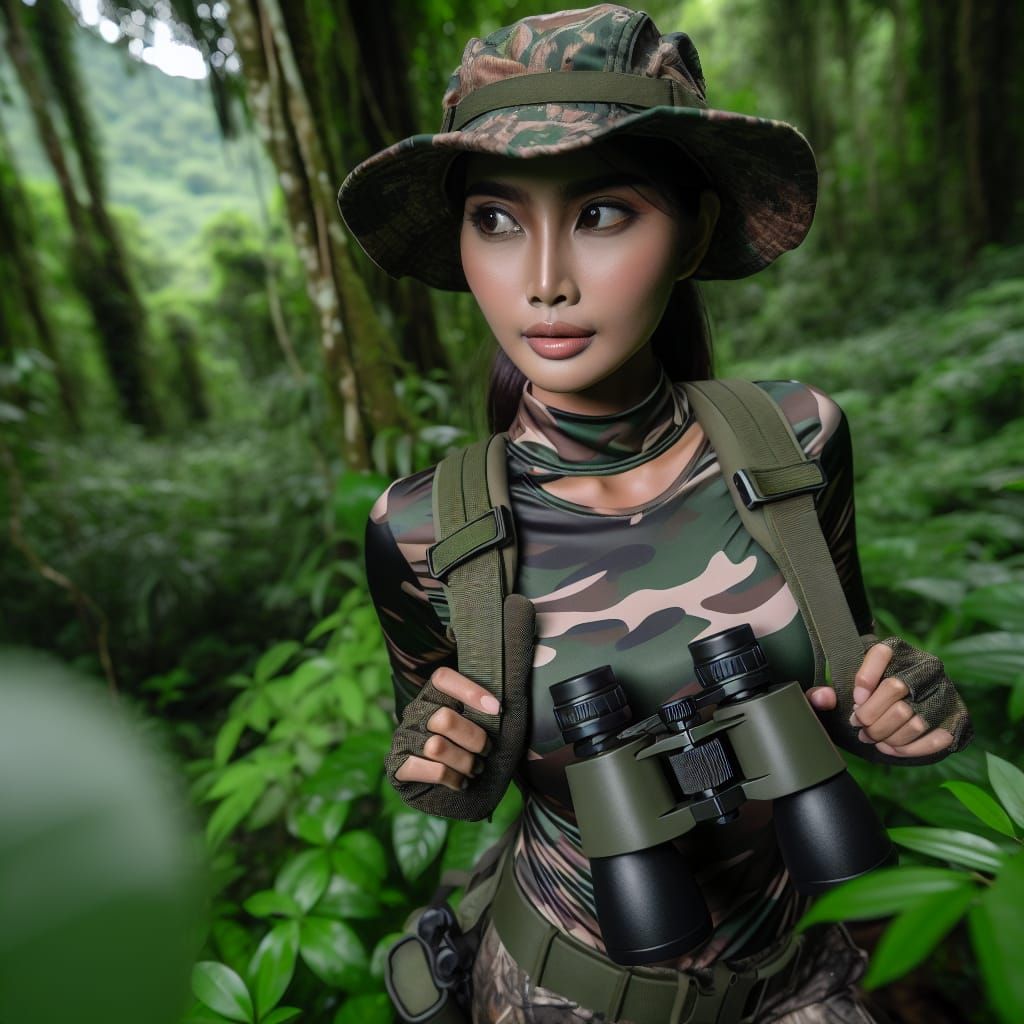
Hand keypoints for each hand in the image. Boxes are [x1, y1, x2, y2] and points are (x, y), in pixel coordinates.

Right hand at [394, 668, 498, 790]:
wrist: (437, 785)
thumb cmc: (464, 745)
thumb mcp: (473, 722)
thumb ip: (481, 710)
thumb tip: (499, 707)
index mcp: (432, 695)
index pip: (442, 678)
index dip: (470, 690)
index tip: (496, 709)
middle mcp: (414, 713)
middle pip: (444, 719)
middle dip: (474, 739)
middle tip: (486, 750)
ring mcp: (403, 738)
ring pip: (437, 747)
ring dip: (464, 761)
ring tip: (475, 769)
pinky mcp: (397, 766)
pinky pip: (430, 770)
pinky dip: (452, 778)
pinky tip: (460, 782)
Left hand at [806, 643, 953, 756]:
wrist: (907, 703)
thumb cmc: (867, 693)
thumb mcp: (843, 686)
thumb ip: (824, 691)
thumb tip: (823, 697)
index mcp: (897, 648)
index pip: (881, 653)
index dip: (864, 678)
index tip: (854, 699)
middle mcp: (926, 664)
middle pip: (895, 689)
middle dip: (871, 715)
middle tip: (859, 726)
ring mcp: (945, 689)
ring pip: (913, 718)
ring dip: (887, 735)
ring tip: (873, 738)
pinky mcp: (958, 714)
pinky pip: (936, 738)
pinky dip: (910, 748)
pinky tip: (892, 748)